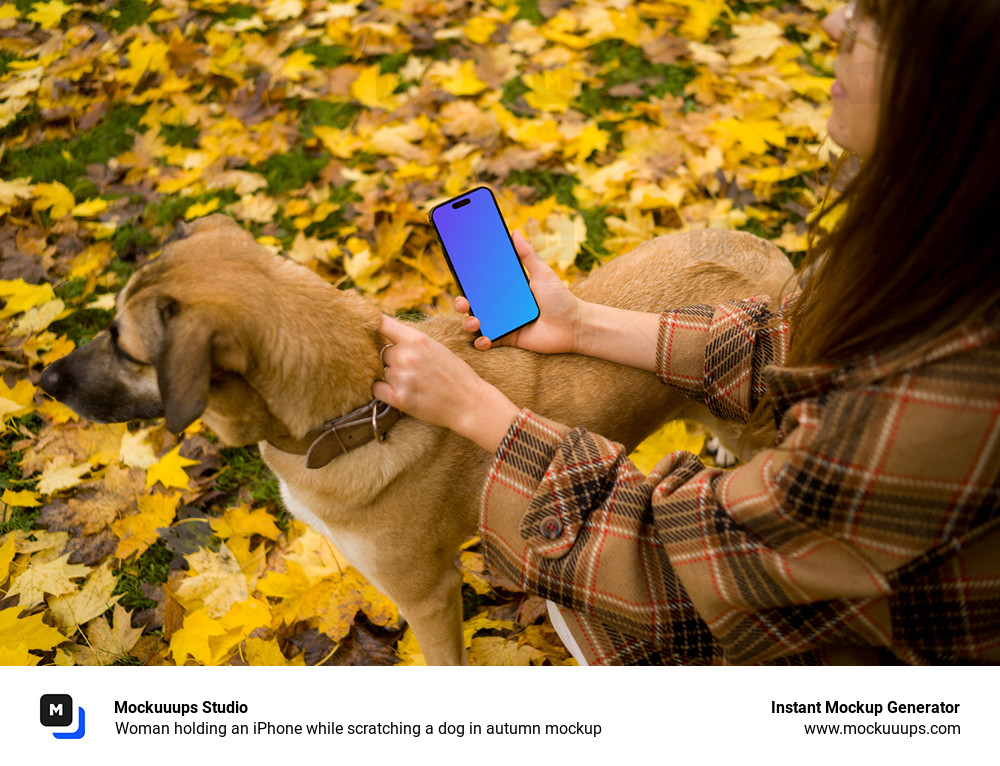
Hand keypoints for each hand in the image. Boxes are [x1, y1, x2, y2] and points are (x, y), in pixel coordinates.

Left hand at [372, 315, 519, 452]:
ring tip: (413, 383)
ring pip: (381, 371)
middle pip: (381, 352)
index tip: (366, 326)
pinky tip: (400, 392)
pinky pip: (376, 389)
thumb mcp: (437, 348)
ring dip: (391, 377)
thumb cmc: (456, 375)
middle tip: (411, 370)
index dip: (371, 323)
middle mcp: (406, 355)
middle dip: (392, 360)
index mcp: (416, 338)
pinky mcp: (399, 398)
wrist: (469, 402)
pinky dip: (384, 390)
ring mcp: (401, 377)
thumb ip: (412, 341)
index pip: (381, 323)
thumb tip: (387, 337)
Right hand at [455, 230, 582, 352]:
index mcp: (506, 289)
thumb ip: (528, 255)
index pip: (481, 284)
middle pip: (473, 304)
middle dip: (462, 303)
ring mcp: (503, 323)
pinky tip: (485, 339)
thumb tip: (514, 231)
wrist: (574, 326)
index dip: (467, 280)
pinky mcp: (508, 339)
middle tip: (463, 301)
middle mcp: (501, 306)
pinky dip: (482, 342)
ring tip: (475, 322)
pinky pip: (488, 342)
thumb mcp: (543, 274)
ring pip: (476, 323)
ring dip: (469, 324)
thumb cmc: (560, 299)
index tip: (457, 273)